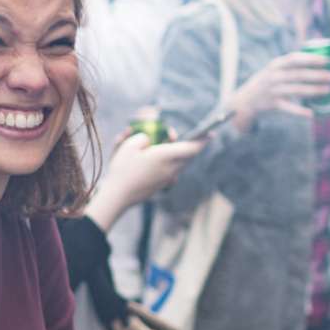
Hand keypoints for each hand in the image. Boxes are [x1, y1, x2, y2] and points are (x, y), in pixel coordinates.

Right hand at [85, 130, 206, 230]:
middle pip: (188, 156)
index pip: (192, 148)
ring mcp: (167, 179)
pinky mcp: (161, 186)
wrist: (118, 195)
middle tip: (171, 136)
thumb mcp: (129, 145)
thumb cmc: (123, 169)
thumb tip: (149, 140)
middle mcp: (171, 169)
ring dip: (175, 155)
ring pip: (179, 164)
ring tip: (159, 147)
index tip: (211, 134)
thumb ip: (143, 137)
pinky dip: (166, 164)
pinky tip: (151, 161)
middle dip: (186, 145)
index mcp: (166, 156)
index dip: (203, 140)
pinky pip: (170, 172)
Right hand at [227, 50, 329, 130]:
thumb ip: (291, 65)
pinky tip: (312, 113)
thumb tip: (317, 58)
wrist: (245, 100)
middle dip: (317, 75)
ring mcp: (273, 91)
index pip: (295, 59)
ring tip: (329, 90)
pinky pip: (289, 108)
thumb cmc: (266, 82)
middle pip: (299, 75)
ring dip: (314, 90)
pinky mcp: (273, 104)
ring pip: (297, 90)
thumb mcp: (274, 69)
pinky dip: (300, 111)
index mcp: (275, 65)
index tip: (326, 60)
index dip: (311, 59)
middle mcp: (273, 76)